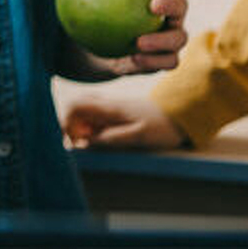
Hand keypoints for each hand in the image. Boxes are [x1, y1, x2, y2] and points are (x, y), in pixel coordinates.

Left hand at [53, 0, 194, 75]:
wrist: (98, 47)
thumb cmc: (97, 11)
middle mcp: (170, 12)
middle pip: (182, 4)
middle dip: (172, 3)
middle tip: (153, 5)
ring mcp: (170, 37)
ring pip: (179, 38)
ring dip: (162, 40)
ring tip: (139, 42)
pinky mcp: (163, 59)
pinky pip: (167, 62)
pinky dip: (153, 61)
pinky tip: (134, 59)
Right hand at [63, 96, 186, 148]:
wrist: (182, 112)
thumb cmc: (163, 126)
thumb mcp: (140, 136)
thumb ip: (113, 138)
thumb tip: (87, 142)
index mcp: (111, 108)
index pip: (75, 106)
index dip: (65, 122)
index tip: (70, 141)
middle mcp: (107, 103)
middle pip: (75, 107)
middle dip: (68, 125)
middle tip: (77, 146)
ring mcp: (111, 105)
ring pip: (82, 109)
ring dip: (77, 126)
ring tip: (84, 144)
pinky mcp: (115, 109)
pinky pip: (93, 113)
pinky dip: (87, 125)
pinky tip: (95, 138)